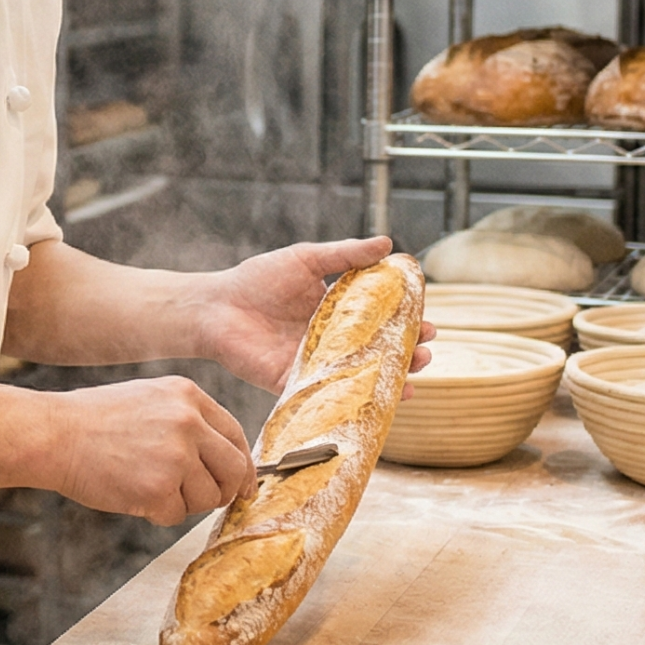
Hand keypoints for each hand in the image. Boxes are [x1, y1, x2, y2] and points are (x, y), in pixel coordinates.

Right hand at [43, 377, 257, 525]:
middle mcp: (189, 422)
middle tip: (205, 499)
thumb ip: (187, 421)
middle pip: (234, 468)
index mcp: (188, 396)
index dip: (242, 464)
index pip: (236, 434)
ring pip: (208, 497)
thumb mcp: (148, 399)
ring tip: (146, 486)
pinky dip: (156, 513)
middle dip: (224, 491)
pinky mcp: (160, 488)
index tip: (242, 484)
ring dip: (182, 502)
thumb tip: (222, 460)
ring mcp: (176, 455)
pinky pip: (176, 515)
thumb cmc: (92, 421)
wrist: (53, 435)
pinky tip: (131, 494)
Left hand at [183, 237, 433, 392]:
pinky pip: (329, 395)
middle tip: (425, 352)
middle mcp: (331, 341)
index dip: (409, 324)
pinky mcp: (295, 384)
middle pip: (379, 352)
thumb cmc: (256, 279)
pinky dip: (353, 400)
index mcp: (337, 312)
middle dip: (408, 355)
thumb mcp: (306, 260)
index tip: (430, 324)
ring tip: (413, 376)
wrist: (214, 306)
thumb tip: (388, 243)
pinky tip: (376, 401)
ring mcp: (316, 364)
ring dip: (390, 379)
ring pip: (361, 376)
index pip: (382, 320)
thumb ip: (345, 255)